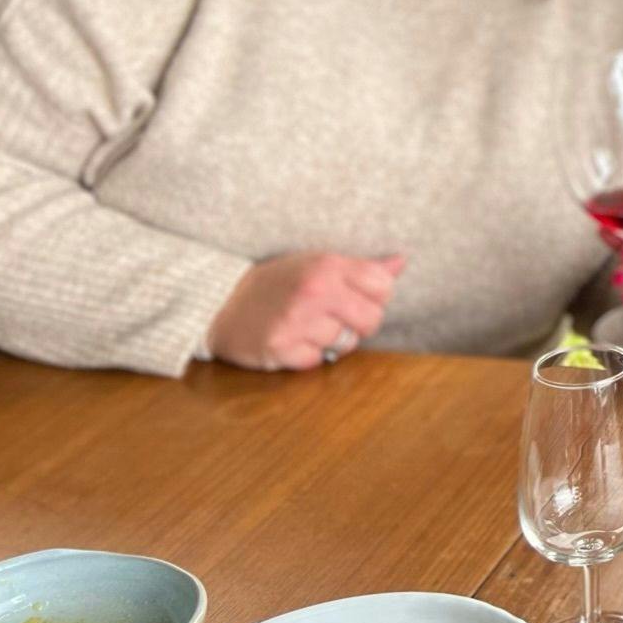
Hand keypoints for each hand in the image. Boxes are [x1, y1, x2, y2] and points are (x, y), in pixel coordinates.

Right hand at [207, 251, 405, 371]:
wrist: (219, 303)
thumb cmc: (278, 283)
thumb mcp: (317, 264)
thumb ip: (362, 268)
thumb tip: (402, 261)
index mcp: (327, 265)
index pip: (383, 286)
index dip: (375, 297)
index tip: (355, 299)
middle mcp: (315, 291)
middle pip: (372, 320)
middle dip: (358, 325)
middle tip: (335, 318)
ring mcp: (297, 320)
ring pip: (346, 344)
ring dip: (331, 342)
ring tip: (309, 328)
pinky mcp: (280, 347)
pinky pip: (316, 361)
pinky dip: (307, 356)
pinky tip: (292, 341)